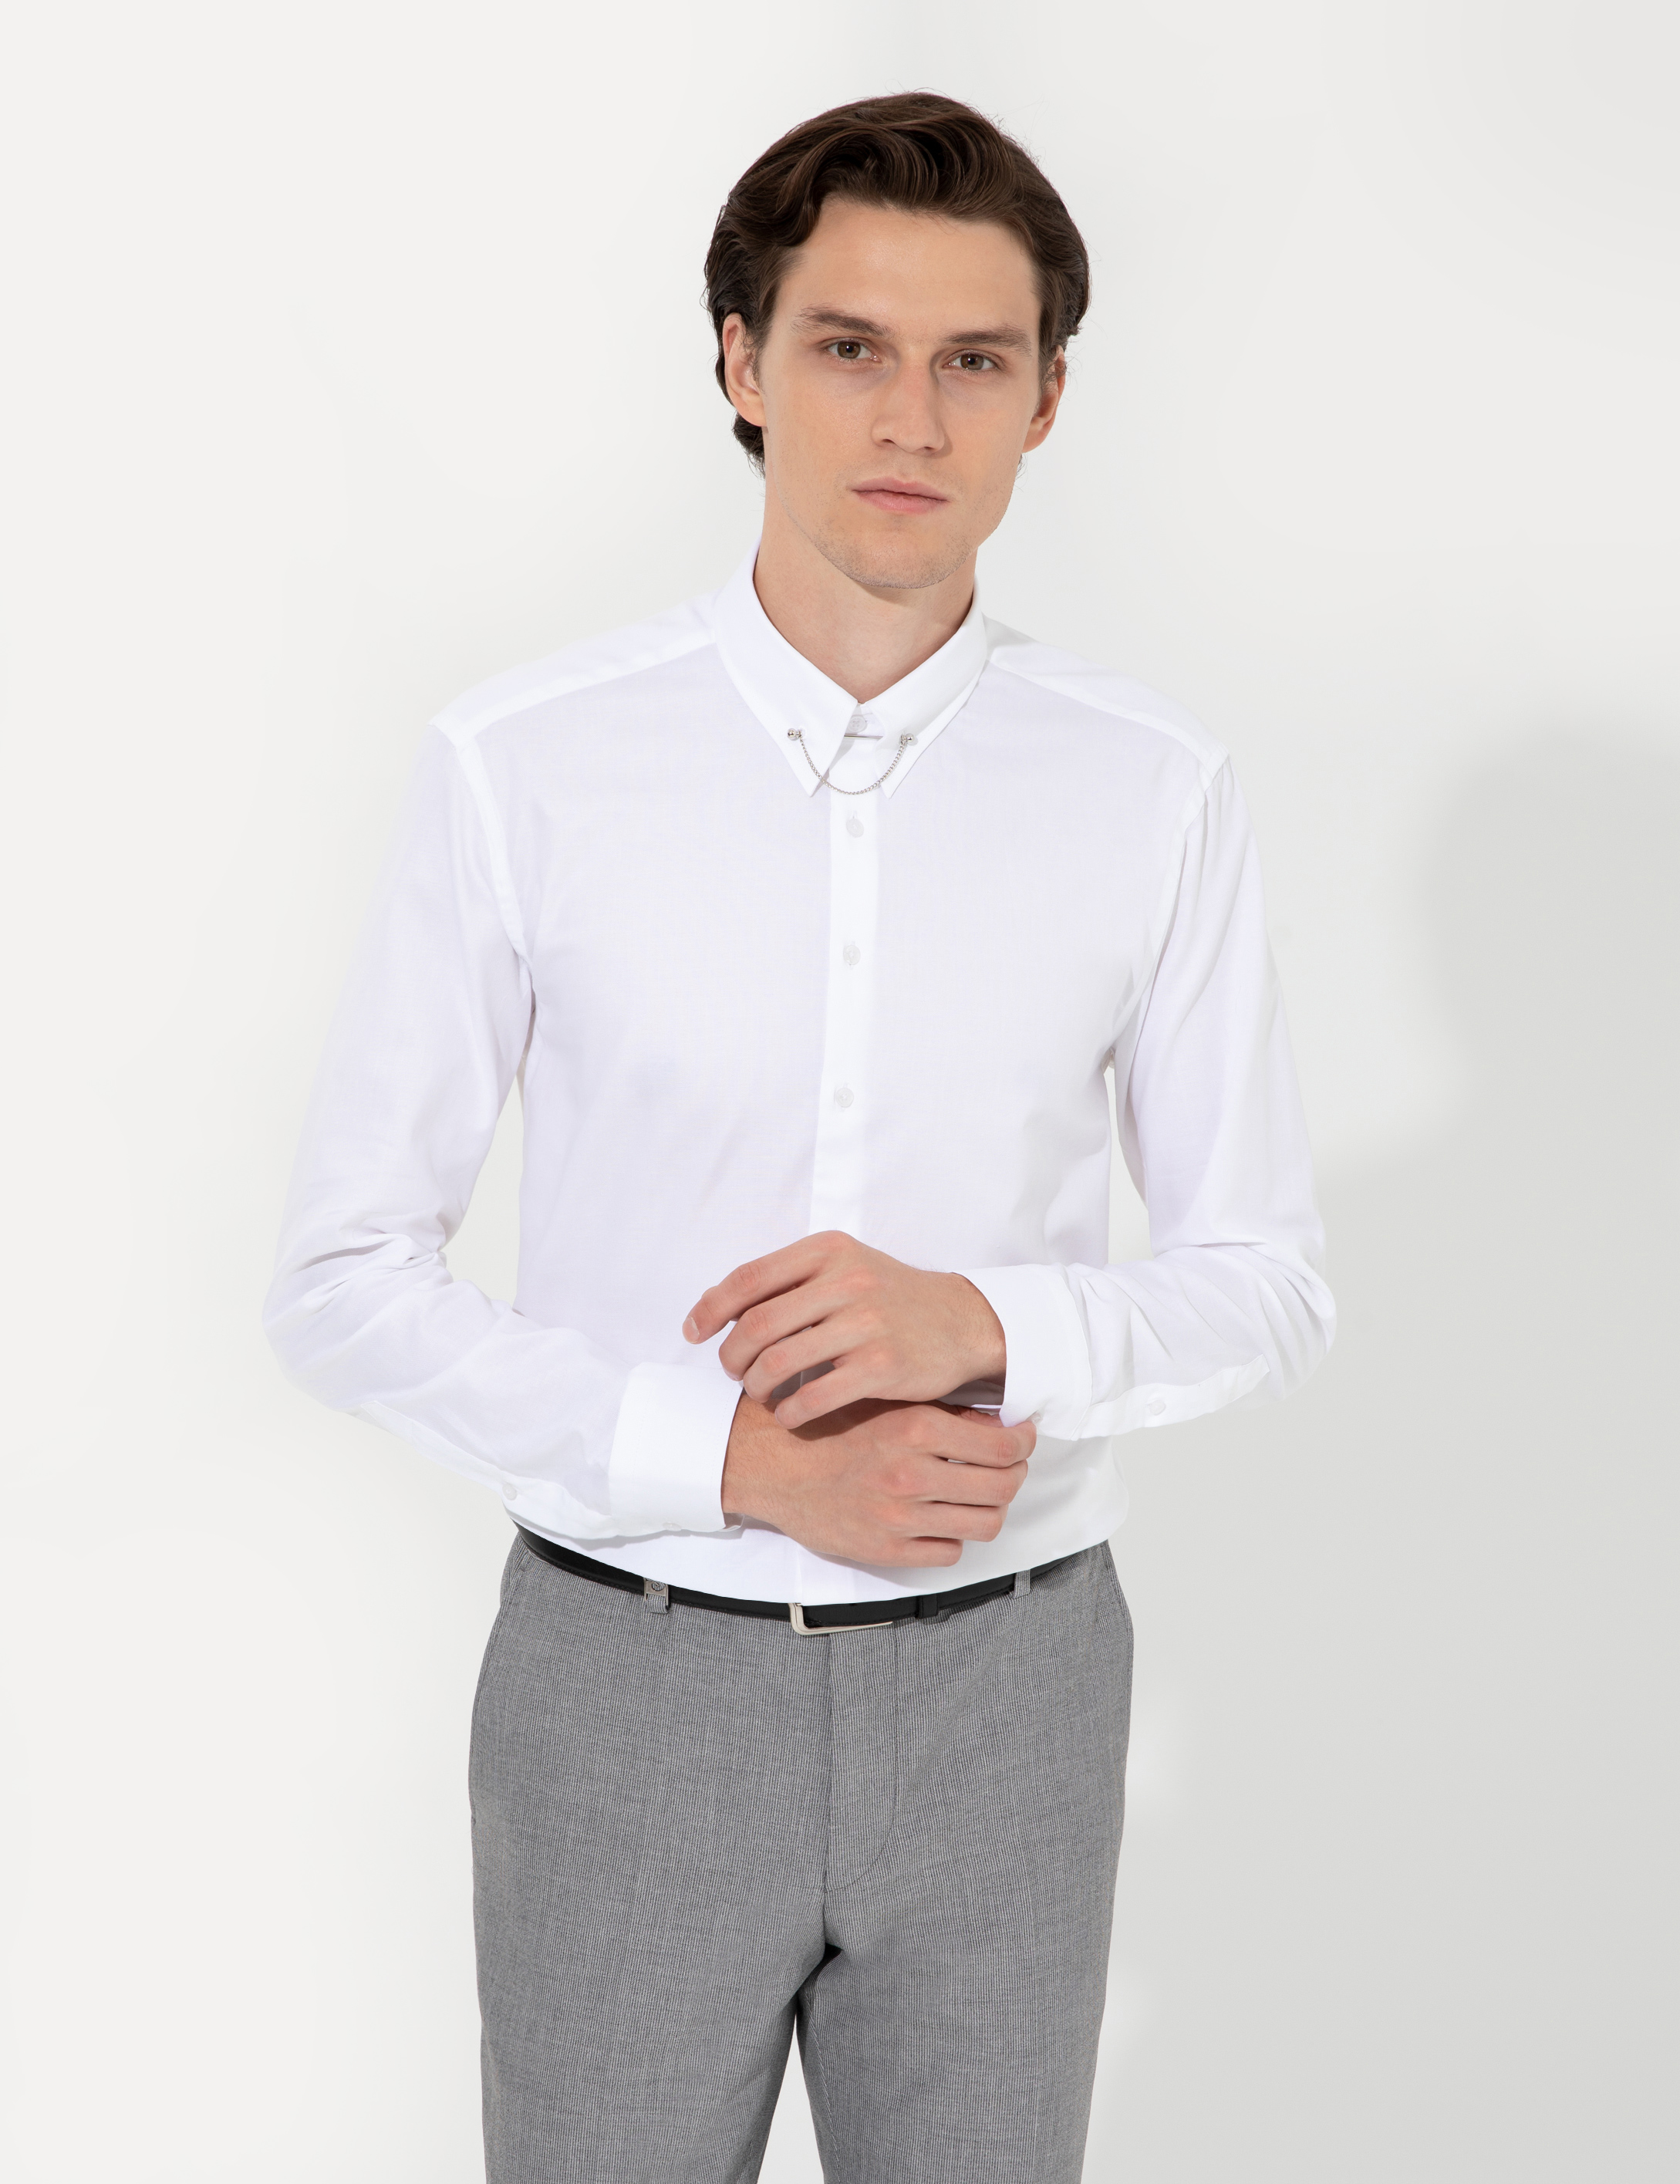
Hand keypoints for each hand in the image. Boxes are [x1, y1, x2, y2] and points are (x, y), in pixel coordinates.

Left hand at [683, 1232, 1005, 1428]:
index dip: (711, 1308)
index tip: (693, 1332)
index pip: (749, 1278)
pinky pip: (813, 1397)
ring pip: (779, 1362)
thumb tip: (717, 1304)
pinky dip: (789, 1412)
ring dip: (756, 1386)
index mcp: (829, 1251)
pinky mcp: (882, 1367)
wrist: (961, 1322)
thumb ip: (789, 1280)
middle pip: (757, 1325)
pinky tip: (789, 1416)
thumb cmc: (891, 1297)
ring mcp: (866, 1324)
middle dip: (731, 1355)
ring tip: (760, 1393)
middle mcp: (846, 1281)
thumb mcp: (845, 1267)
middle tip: (732, 1371)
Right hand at [720, 1394, 1033, 1568]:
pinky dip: (953, 1536)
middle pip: (1002, 1487)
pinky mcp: (885, 1550)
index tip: (1023, 1439)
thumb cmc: (830, 1427)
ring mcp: (900, 1517)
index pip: (1003, 1446)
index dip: (1024, 1443)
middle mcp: (911, 1474)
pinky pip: (947, 1552)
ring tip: (980, 1495)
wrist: (771, 1464)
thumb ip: (940, 1412)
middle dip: (1015, 1475)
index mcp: (915, 1428)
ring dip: (990, 1509)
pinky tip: (942, 1518)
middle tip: (1009, 1466)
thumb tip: (996, 1425)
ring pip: (983, 1524)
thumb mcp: (886, 1402)